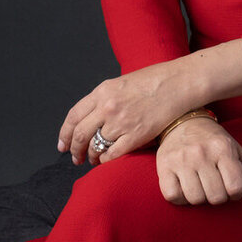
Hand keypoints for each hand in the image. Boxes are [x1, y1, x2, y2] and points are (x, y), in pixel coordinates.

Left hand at [57, 63, 190, 164]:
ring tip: (91, 160)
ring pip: (95, 146)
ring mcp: (121, 122)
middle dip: (74, 150)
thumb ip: (104, 99)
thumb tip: (92, 117)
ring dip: (91, 156)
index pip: (74, 117)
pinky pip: (113, 154)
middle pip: (80, 134)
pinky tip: (105, 161)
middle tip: (75, 158)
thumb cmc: (154, 81)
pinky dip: (105, 160)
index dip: (65, 134)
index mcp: (102, 92)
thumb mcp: (121, 83)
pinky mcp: (136, 136)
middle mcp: (107, 108)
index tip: (63, 145)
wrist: (178, 84)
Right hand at [155, 117, 241, 209]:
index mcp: (223, 148)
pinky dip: (180, 198)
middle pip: (216, 198)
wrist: (183, 122)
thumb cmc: (216, 144)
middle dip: (218, 196)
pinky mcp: (163, 166)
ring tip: (200, 184)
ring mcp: (180, 159)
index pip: (236, 188)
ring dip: (200, 198)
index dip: (236, 193)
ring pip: (195, 200)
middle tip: (214, 183)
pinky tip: (184, 186)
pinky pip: (173, 197)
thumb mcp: (239, 156)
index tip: (231, 184)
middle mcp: (201, 152)